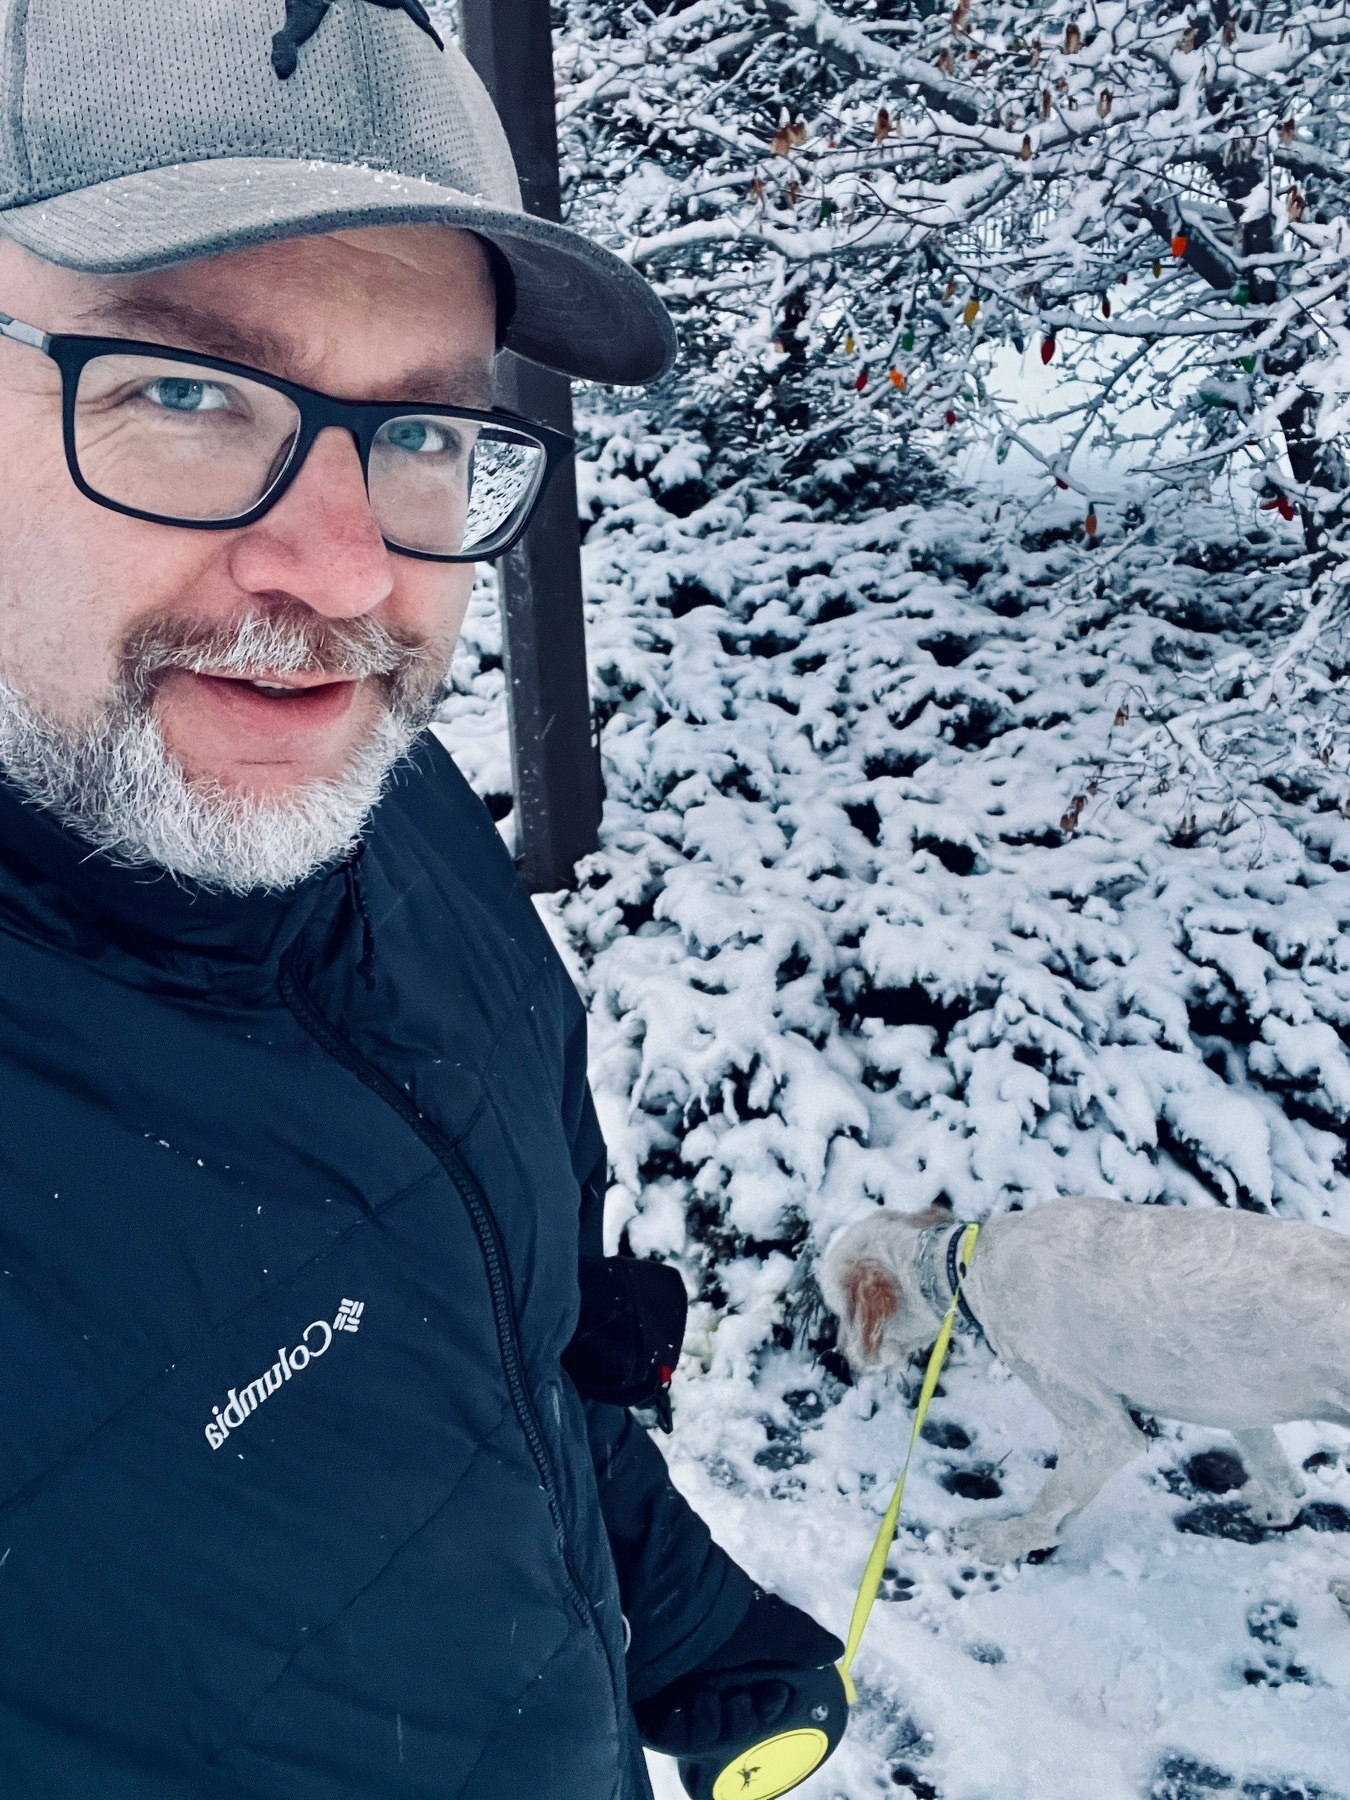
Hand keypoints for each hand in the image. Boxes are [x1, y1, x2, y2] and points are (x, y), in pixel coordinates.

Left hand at [632, 1589, 842, 1756]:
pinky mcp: (645, 1708)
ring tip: (708, 1697)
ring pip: (701, 1735)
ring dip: (713, 1721)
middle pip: (729, 1724)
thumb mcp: (768, 1626)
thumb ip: (801, 1640)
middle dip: (742, 1720)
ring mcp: (671, 1694)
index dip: (767, 1708)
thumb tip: (836, 1649)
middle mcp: (701, 1679)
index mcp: (727, 1664)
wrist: (668, 1609)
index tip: (775, 1695)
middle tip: (742, 1700)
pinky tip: (684, 1707)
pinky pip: (667, 1735)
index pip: (752, 1702)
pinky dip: (680, 1727)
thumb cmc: (720, 1619)